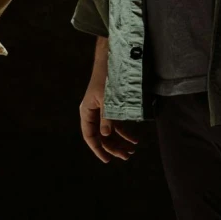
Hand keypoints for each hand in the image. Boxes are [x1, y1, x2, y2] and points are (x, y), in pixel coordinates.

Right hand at [79, 38, 139, 163]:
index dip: (98, 149)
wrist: (111, 59)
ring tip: (131, 150)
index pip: (89, 136)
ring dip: (120, 141)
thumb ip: (106, 117)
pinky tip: (134, 139)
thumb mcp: (107, 99)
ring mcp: (102, 111)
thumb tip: (106, 135)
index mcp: (86, 112)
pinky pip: (115, 124)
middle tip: (126, 156)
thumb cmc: (106, 78)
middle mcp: (93, 113)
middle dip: (113, 147)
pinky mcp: (110, 107)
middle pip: (101, 136)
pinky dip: (124, 132)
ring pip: (109, 132)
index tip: (107, 160)